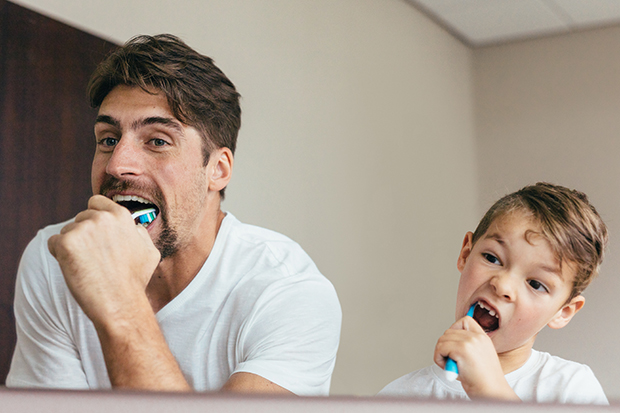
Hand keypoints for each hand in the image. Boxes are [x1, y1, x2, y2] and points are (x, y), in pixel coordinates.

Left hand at [48, 195, 160, 325]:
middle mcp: (102, 218)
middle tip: (93, 257)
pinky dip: (59, 255)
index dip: (94, 217)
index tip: (95, 234)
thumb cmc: (134, 281)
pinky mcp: (66, 243)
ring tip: (86, 266)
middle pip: (80, 218)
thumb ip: (139, 233)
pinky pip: (54, 243)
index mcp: (121, 216)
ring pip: (67, 231)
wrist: (120, 303)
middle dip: (84, 234)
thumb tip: (133, 227)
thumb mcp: (149, 252)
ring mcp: (83, 229)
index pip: (96, 202)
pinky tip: (74, 268)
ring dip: (73, 246)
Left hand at [434, 316, 519, 400]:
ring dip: (441, 353)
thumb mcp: (479, 356)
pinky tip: (450, 368)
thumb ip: (467, 345)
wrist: (491, 392)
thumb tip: (447, 341)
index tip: (453, 344)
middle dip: (445, 346)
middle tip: (451, 361)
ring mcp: (469, 341)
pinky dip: (439, 359)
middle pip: (448, 331)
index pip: (465, 320)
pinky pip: (440, 349)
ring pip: (442, 340)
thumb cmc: (483, 380)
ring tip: (451, 365)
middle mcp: (477, 337)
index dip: (454, 329)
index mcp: (483, 337)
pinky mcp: (461, 349)